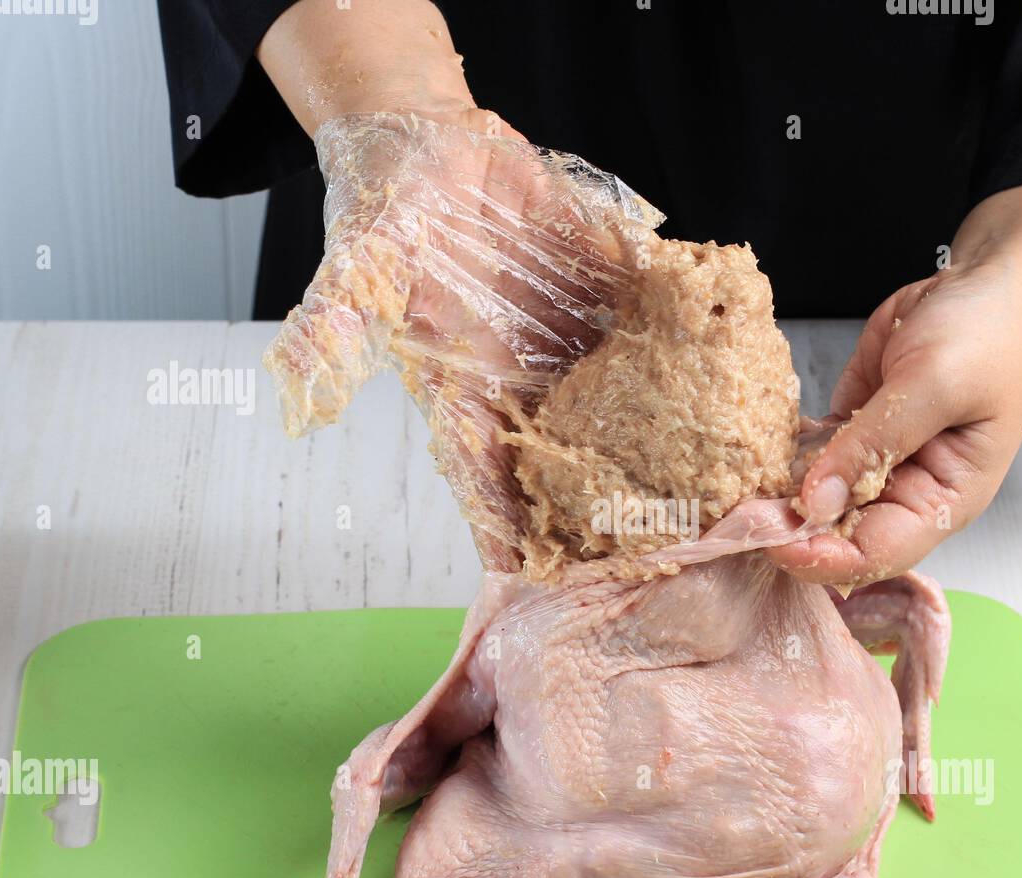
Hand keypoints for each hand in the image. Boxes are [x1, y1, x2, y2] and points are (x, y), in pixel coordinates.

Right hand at [257, 4, 658, 569]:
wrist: (438, 147)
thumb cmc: (389, 211)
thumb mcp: (360, 263)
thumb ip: (334, 322)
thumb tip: (292, 382)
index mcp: (467, 386)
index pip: (486, 474)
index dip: (506, 530)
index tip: (532, 585)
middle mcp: (529, 380)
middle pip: (569, 463)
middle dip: (599, 517)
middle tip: (642, 571)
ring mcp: (575, 344)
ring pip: (621, 414)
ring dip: (658, 457)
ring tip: (703, 510)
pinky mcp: (610, 298)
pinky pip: (653, 336)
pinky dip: (688, 362)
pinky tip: (729, 397)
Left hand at [769, 180, 1021, 584]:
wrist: (992, 281)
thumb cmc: (989, 333)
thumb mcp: (934, 383)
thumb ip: (875, 443)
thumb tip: (817, 502)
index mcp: (943, 499)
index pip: (875, 553)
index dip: (820, 555)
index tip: (768, 537)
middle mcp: (905, 492)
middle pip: (836, 536)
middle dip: (786, 531)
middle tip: (732, 517)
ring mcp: (875, 464)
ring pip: (814, 503)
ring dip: (772, 500)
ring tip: (726, 490)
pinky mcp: (851, 432)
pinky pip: (806, 459)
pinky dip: (776, 460)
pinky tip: (745, 454)